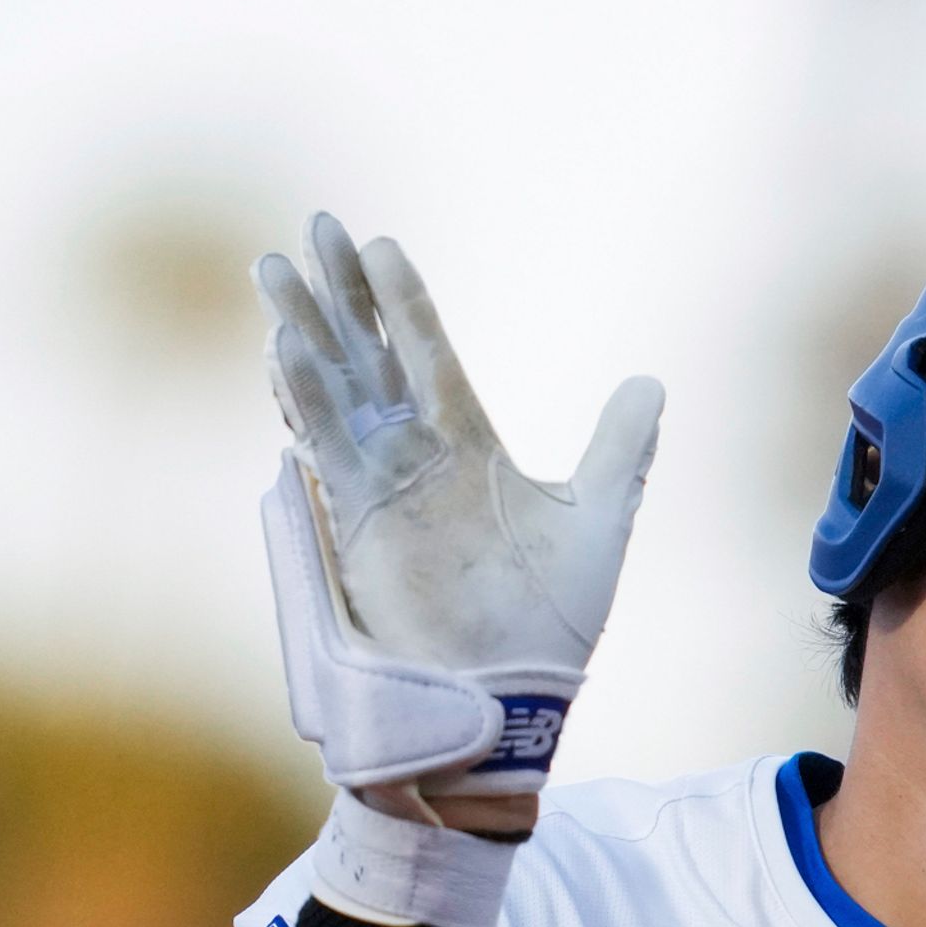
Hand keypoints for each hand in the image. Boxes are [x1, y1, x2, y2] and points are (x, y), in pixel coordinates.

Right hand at [256, 213, 663, 831]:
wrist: (508, 699)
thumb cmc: (553, 626)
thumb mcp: (599, 521)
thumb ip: (620, 451)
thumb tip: (651, 382)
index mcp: (467, 450)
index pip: (429, 355)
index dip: (405, 302)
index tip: (380, 244)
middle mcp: (415, 461)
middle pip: (371, 356)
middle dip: (341, 295)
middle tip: (314, 227)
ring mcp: (381, 490)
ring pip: (336, 391)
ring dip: (307, 331)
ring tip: (274, 270)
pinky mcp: (357, 524)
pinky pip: (325, 447)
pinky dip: (307, 398)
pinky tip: (284, 349)